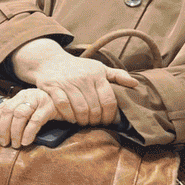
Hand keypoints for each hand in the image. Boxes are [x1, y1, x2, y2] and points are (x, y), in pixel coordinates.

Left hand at [0, 87, 61, 148]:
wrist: (70, 101)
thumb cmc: (47, 108)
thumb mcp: (31, 109)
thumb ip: (19, 114)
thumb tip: (3, 130)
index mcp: (19, 97)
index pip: (2, 107)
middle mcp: (27, 96)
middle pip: (9, 111)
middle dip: (4, 129)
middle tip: (4, 142)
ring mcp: (38, 100)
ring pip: (20, 115)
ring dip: (15, 132)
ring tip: (15, 144)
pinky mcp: (49, 107)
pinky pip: (36, 120)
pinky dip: (28, 132)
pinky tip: (26, 141)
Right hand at [8, 38, 139, 124]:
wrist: (49, 60)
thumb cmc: (78, 67)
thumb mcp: (98, 68)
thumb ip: (117, 75)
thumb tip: (135, 84)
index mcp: (97, 75)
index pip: (109, 100)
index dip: (109, 115)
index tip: (107, 121)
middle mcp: (83, 78)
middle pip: (95, 108)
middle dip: (96, 120)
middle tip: (94, 124)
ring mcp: (67, 83)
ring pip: (80, 109)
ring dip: (83, 120)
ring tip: (84, 122)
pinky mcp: (52, 87)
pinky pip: (63, 106)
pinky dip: (68, 115)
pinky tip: (71, 118)